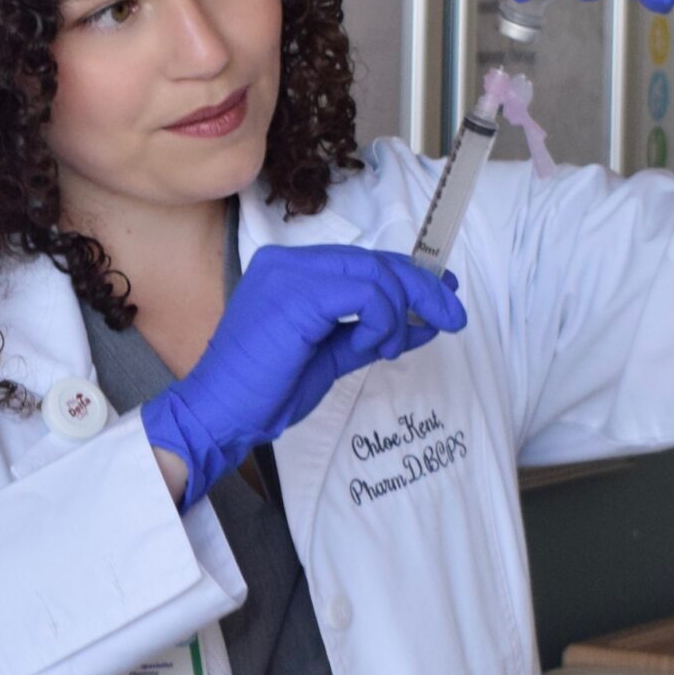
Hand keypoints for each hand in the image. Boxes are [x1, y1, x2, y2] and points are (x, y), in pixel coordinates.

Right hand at [139, 245, 465, 508]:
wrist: (222, 413)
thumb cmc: (266, 391)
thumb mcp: (330, 356)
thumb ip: (370, 335)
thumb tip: (421, 323)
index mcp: (290, 270)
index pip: (362, 261)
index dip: (409, 275)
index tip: (443, 296)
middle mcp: (288, 262)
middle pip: (374, 261)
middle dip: (422, 289)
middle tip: (451, 315)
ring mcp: (291, 274)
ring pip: (375, 274)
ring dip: (398, 313)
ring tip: (388, 348)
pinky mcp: (299, 295)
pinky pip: (365, 294)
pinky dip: (382, 321)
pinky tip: (375, 346)